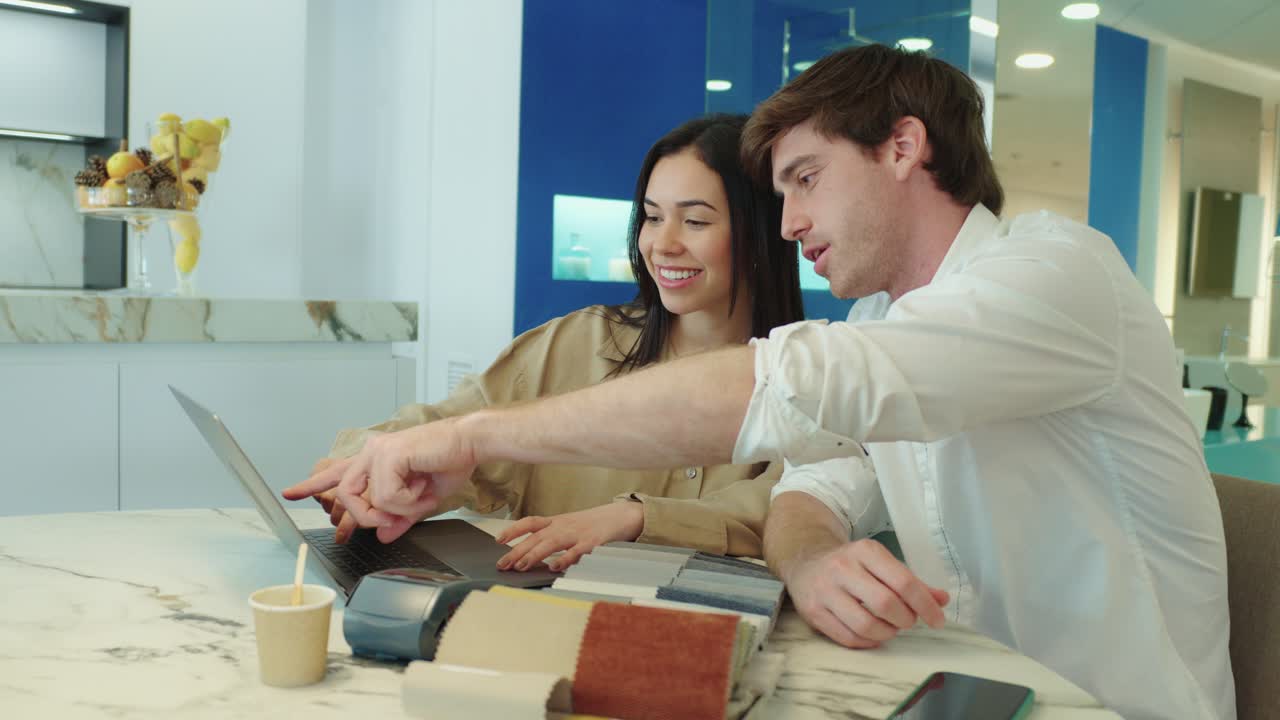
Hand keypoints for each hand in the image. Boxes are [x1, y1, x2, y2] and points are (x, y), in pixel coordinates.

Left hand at [283, 418, 476, 542]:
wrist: (472, 444)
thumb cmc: (452, 463)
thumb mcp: (422, 500)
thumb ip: (400, 518)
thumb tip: (385, 535)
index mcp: (378, 460)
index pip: (337, 473)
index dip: (312, 484)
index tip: (289, 492)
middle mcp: (373, 452)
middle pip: (343, 495)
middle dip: (364, 517)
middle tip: (391, 519)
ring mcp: (378, 451)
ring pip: (362, 499)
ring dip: (390, 510)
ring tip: (415, 501)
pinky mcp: (388, 454)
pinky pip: (385, 496)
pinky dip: (407, 503)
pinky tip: (422, 488)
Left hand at [493, 502, 644, 571]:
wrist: (622, 515)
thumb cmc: (593, 524)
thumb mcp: (569, 526)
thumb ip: (552, 537)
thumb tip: (529, 553)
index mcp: (557, 521)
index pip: (530, 522)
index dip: (513, 530)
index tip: (498, 540)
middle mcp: (564, 526)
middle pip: (536, 536)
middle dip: (517, 550)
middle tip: (503, 564)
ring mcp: (578, 533)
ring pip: (552, 543)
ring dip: (535, 555)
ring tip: (521, 566)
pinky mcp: (592, 542)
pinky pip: (576, 551)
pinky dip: (564, 559)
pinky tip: (554, 567)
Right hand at [785, 538, 948, 649]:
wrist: (805, 563)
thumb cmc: (851, 565)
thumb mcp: (880, 563)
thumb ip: (912, 582)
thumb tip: (941, 600)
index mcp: (865, 551)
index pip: (904, 582)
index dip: (925, 605)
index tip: (937, 620)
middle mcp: (843, 568)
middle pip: (886, 604)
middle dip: (906, 619)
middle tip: (909, 621)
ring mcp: (825, 591)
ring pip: (866, 624)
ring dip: (888, 632)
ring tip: (891, 627)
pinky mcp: (814, 612)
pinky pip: (849, 638)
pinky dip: (869, 641)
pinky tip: (874, 634)